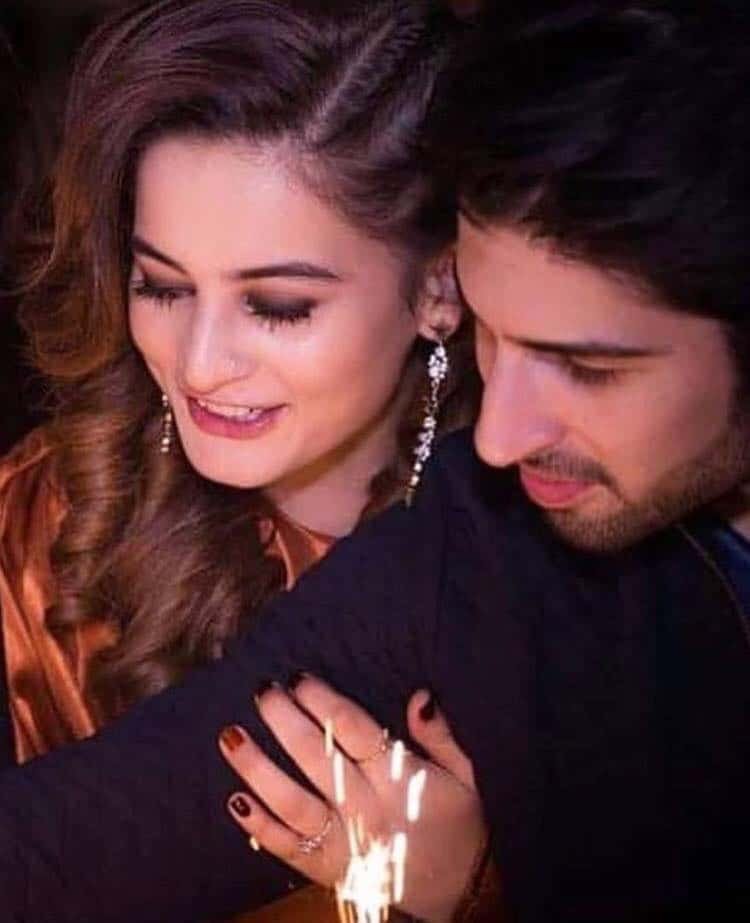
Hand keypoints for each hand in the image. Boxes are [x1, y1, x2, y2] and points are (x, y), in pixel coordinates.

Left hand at [219, 676, 486, 922]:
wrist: (461, 898)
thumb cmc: (460, 825)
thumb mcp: (466, 776)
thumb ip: (440, 736)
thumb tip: (419, 694)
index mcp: (401, 781)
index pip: (356, 733)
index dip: (324, 703)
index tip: (298, 678)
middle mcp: (367, 810)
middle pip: (317, 760)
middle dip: (285, 721)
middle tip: (262, 691)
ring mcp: (344, 843)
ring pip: (293, 803)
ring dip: (258, 769)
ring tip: (230, 736)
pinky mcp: (328, 869)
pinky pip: (289, 849)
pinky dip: (260, 828)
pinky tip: (235, 800)